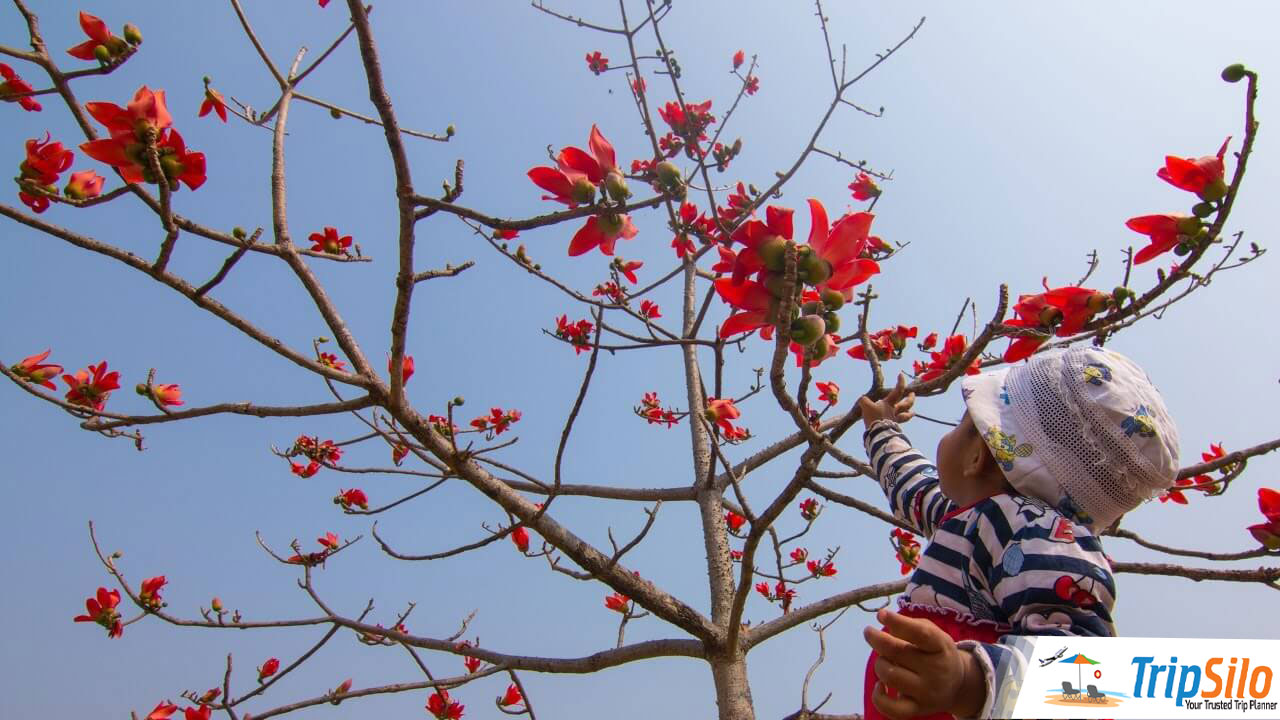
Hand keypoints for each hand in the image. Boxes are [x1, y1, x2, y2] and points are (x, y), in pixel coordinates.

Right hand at [856, 373, 915, 428]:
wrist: (878, 433)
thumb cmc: (874, 417)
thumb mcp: (865, 405)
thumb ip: (864, 400)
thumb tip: (863, 398)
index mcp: (889, 403)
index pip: (898, 390)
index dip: (900, 382)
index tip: (900, 375)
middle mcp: (894, 411)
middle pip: (907, 404)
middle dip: (911, 398)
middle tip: (912, 394)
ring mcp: (895, 420)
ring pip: (906, 416)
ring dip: (910, 413)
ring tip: (913, 412)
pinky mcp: (892, 428)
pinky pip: (899, 425)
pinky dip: (900, 423)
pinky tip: (899, 424)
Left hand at [863, 608, 985, 719]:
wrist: (958, 685)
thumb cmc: (937, 652)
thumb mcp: (933, 634)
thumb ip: (910, 626)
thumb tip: (882, 619)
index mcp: (941, 646)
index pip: (920, 634)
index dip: (898, 622)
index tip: (881, 614)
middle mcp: (936, 670)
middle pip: (897, 652)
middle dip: (877, 639)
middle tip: (869, 632)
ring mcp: (927, 692)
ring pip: (890, 675)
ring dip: (879, 663)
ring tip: (884, 660)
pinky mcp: (918, 710)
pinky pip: (891, 708)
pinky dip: (879, 697)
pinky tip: (880, 685)